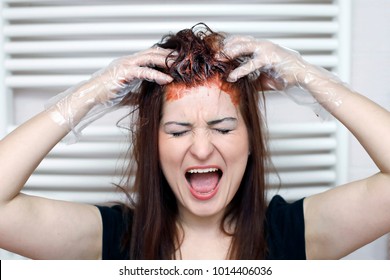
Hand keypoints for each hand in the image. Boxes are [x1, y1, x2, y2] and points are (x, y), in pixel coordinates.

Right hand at [46, 47, 172, 141]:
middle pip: (153, 52)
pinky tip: (166, 79)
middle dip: (169, 55)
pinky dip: (156, 74)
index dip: (164, 56)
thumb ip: (138, 94)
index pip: (150, 55)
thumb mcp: (127, 94)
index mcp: (130, 63)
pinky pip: (143, 71)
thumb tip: (149, 100)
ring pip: (149, 57)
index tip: (178, 61)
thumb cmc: (107, 95)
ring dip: (165, 61)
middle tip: (183, 60)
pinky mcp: (123, 73)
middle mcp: (128, 60)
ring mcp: (125, 64)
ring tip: (178, 67)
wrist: (90, 96)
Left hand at [222, 35, 309, 90]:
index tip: (218, 52)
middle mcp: (263, 45)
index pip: (241, 41)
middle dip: (226, 47)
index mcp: (261, 47)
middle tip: (214, 55)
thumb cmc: (285, 76)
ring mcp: (266, 50)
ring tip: (219, 60)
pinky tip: (232, 76)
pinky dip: (240, 70)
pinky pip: (251, 64)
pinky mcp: (269, 59)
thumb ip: (252, 79)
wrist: (302, 76)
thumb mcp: (264, 78)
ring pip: (244, 47)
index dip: (229, 45)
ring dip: (230, 53)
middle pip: (240, 41)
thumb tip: (239, 87)